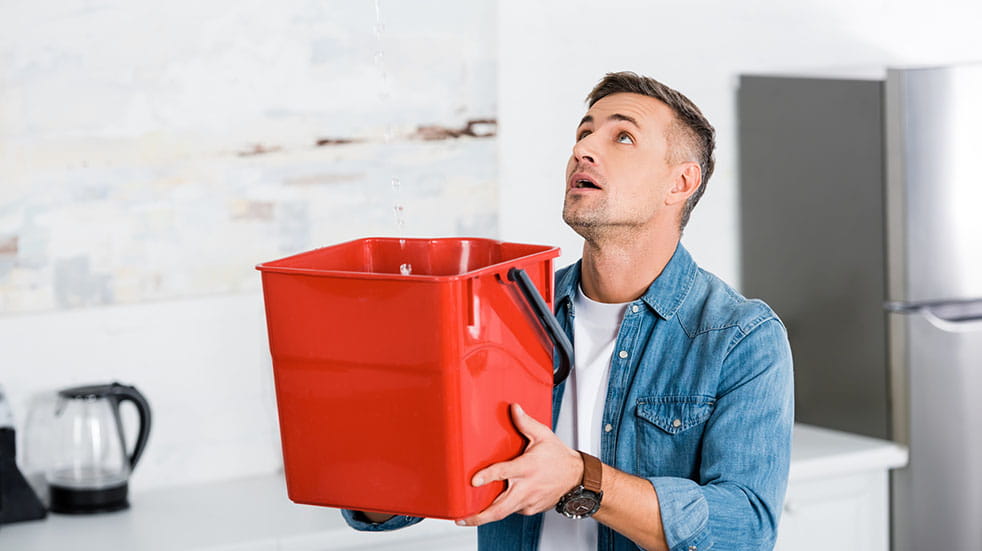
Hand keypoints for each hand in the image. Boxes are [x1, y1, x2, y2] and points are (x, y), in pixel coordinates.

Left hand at [456, 403, 581, 525]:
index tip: (474, 481)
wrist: (577, 479)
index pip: (504, 472)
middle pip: (500, 508)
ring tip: (468, 517)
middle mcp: (527, 487)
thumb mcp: (544, 436)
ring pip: (504, 512)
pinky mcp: (530, 509)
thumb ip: (525, 423)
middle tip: (463, 519)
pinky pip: (512, 510)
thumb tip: (514, 408)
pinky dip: (502, 507)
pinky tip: (492, 504)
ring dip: (486, 515)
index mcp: (527, 467)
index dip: (488, 476)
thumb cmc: (559, 458)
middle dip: (480, 516)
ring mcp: (528, 501)